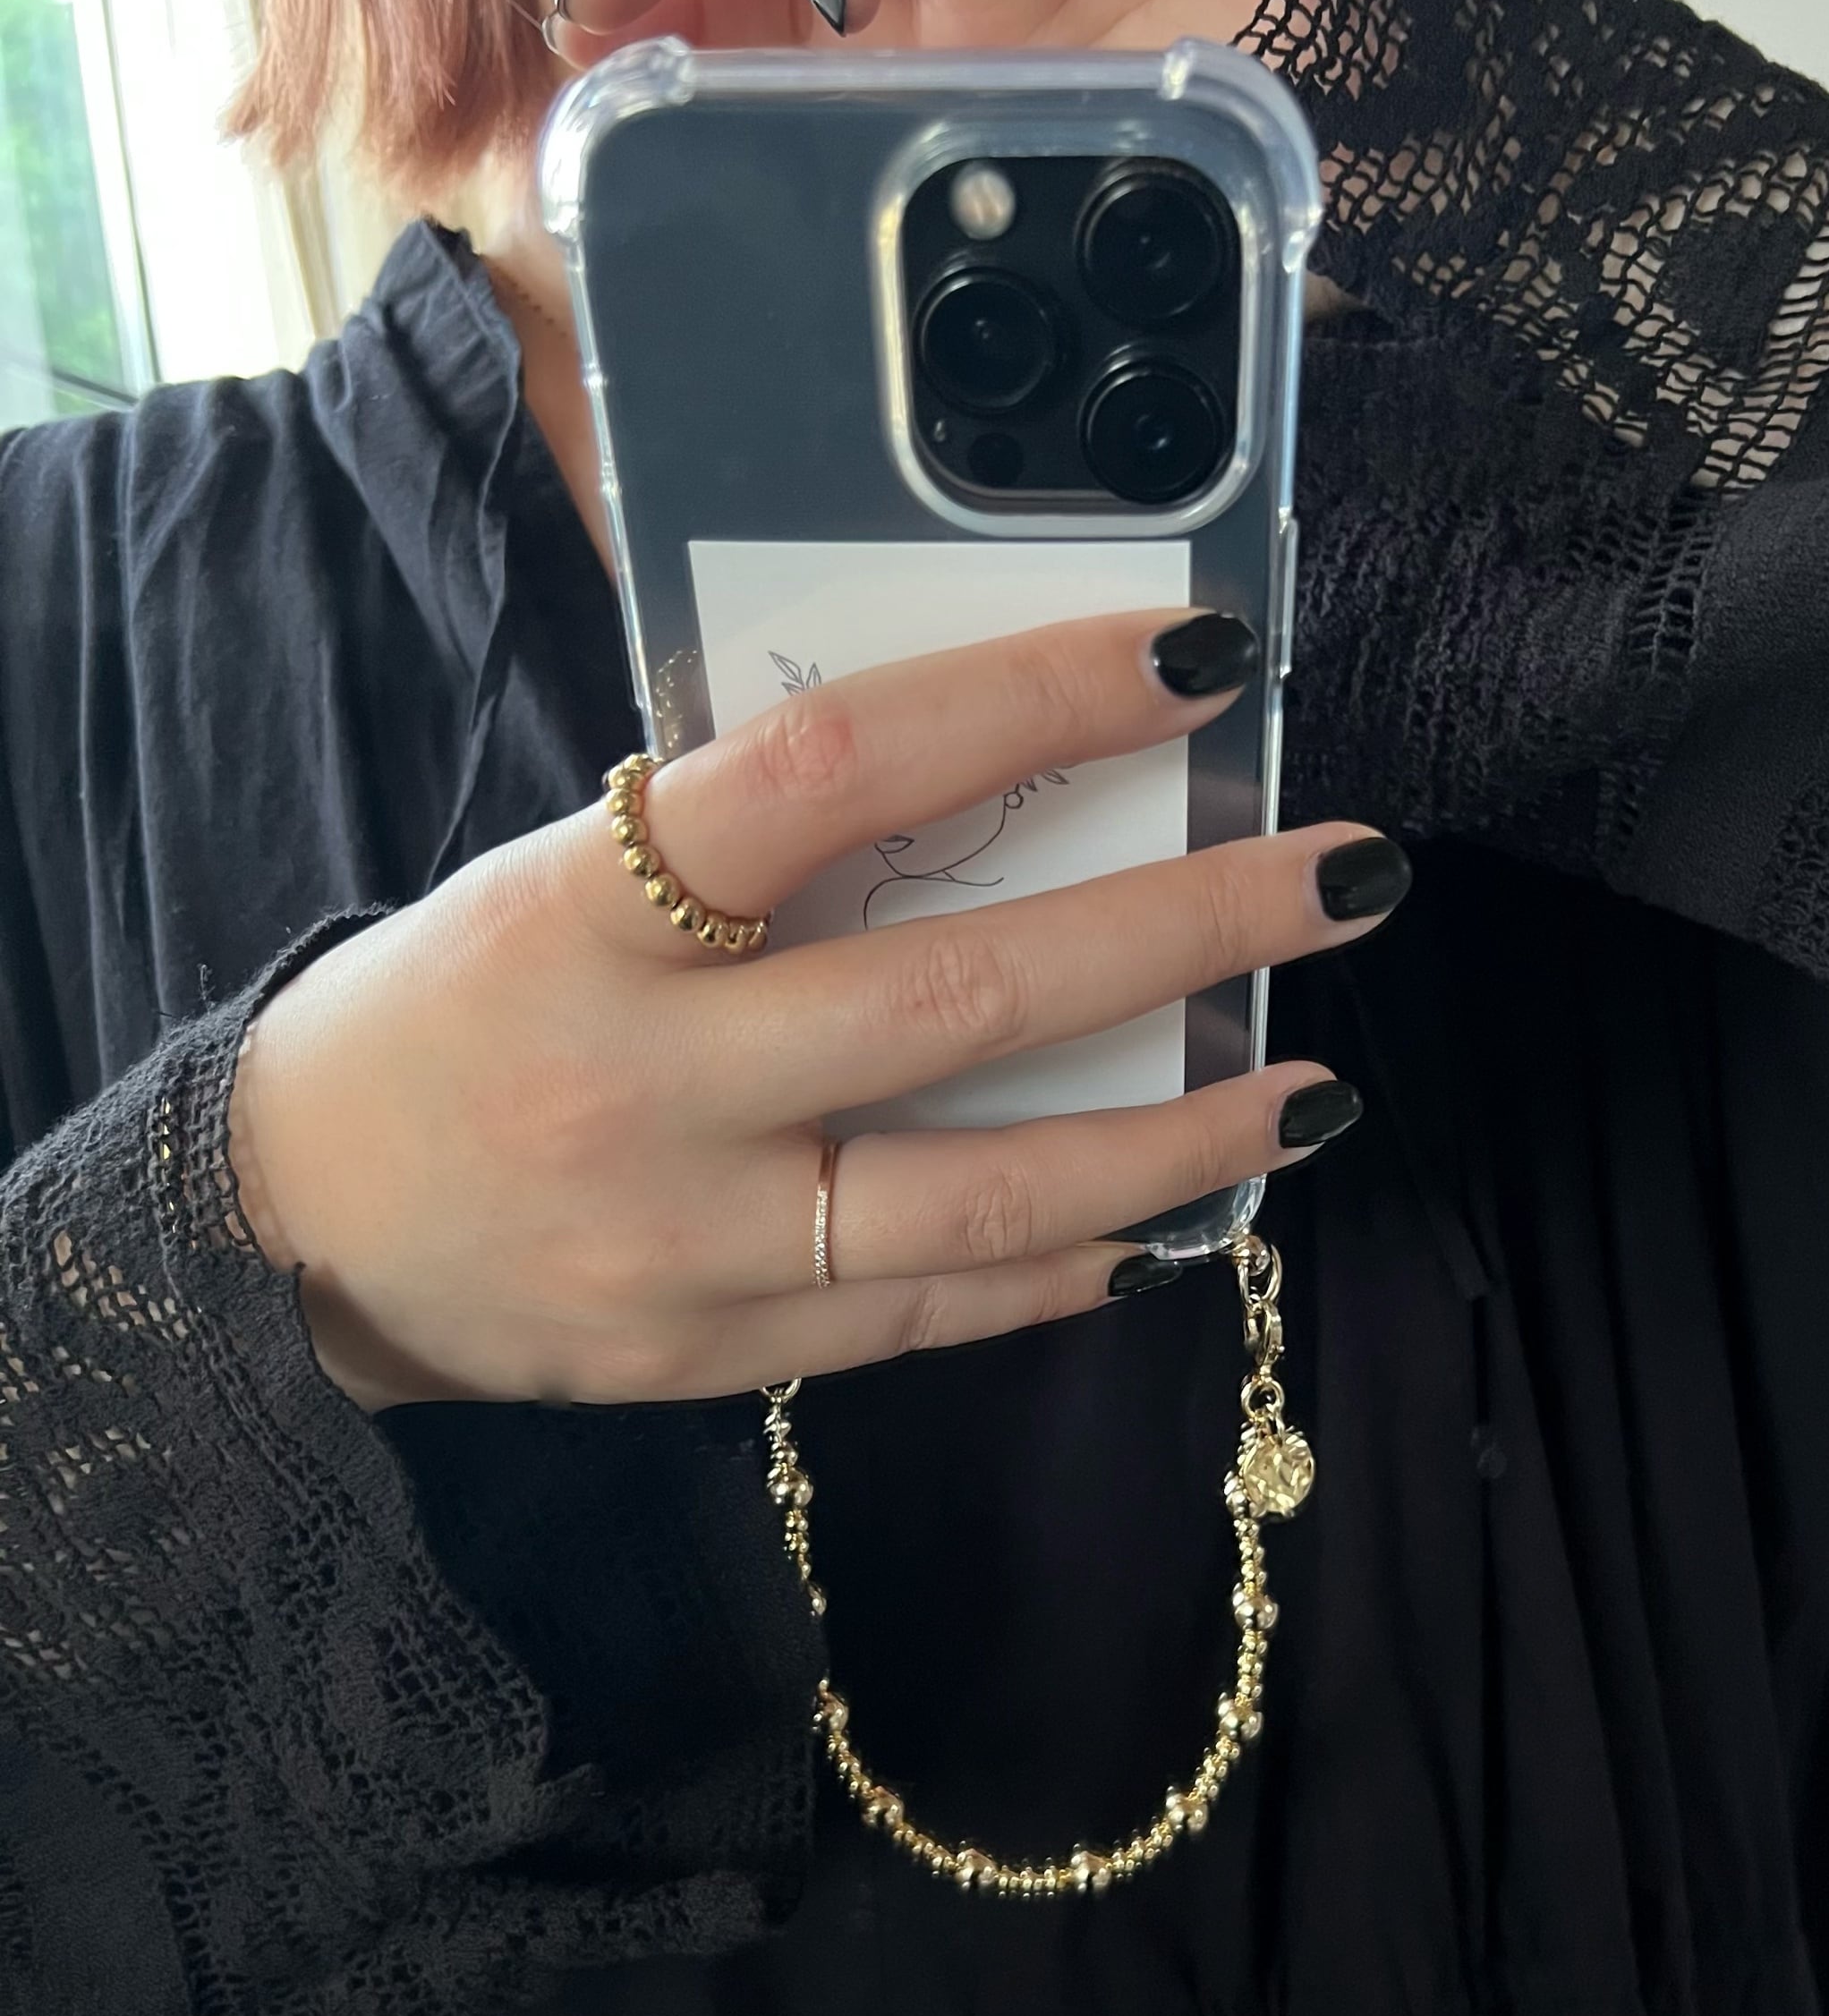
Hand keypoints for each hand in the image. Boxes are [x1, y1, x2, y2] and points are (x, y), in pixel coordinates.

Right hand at [227, 610, 1405, 1412]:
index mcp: (591, 911)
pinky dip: (1068, 1265)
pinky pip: (933, 1313)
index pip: (834, 774)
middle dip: (1182, 931)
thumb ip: (743, 849)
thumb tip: (986, 782)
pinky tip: (1175, 1224)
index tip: (1192, 661)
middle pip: (958, 997)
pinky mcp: (716, 1354)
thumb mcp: (561, 878)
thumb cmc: (451, 1007)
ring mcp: (689, 1241)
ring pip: (982, 1195)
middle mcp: (650, 1083)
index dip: (1026, 701)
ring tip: (1318, 1089)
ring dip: (1176, 1138)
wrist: (294, 1230)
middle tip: (1346, 874)